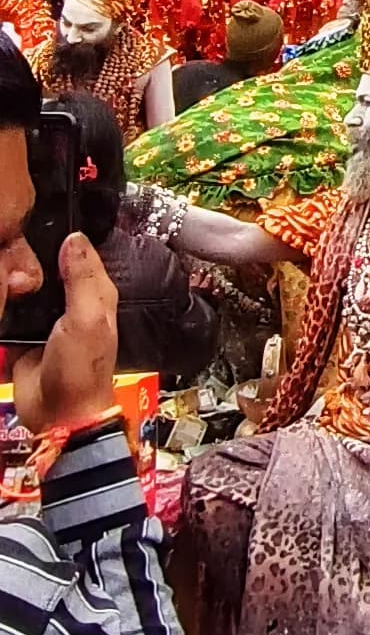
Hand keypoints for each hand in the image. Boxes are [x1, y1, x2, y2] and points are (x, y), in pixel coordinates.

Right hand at [7, 234, 117, 438]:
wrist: (57, 414)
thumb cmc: (83, 372)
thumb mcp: (87, 319)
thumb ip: (82, 279)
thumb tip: (75, 238)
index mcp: (94, 294)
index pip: (79, 252)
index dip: (63, 236)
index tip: (37, 220)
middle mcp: (70, 301)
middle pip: (47, 265)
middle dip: (28, 258)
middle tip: (11, 244)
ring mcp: (44, 317)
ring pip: (24, 284)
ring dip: (12, 278)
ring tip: (1, 262)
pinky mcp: (21, 332)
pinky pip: (8, 308)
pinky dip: (3, 299)